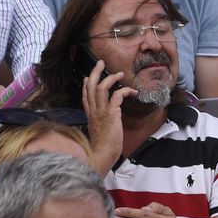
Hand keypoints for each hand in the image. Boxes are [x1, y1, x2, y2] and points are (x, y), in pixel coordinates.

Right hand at [80, 59, 129, 175]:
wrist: (101, 155)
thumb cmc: (102, 147)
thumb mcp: (99, 131)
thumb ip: (100, 122)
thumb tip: (107, 118)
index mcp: (89, 114)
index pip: (85, 95)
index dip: (87, 84)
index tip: (89, 76)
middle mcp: (92, 110)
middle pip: (90, 86)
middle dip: (95, 72)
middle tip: (101, 62)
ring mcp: (100, 111)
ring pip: (101, 87)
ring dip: (111, 77)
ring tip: (120, 73)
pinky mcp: (110, 114)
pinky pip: (116, 96)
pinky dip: (125, 90)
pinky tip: (133, 92)